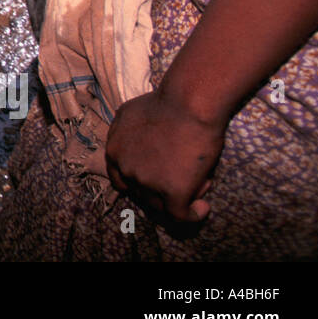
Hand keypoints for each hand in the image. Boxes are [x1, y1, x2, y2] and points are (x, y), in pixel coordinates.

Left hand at [105, 89, 224, 223]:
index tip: (158, 180)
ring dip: (182, 197)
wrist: (189, 103)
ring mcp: (147, 182)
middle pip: (143, 193)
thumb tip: (131, 144)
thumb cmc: (166, 103)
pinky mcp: (172, 192)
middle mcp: (126, 169)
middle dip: (163, 188)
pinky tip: (203, 208)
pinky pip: (181, 215)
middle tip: (186, 175)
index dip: (140, 182)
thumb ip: (124, 132)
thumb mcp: (129, 114)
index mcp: (114, 151)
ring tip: (201, 181)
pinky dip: (193, 215)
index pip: (121, 180)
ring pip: (163, 204)